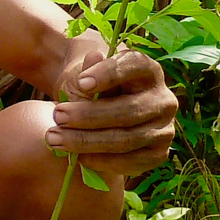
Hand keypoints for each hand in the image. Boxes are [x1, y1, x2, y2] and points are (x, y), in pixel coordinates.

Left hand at [50, 48, 177, 179]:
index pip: (134, 66)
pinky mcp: (158, 154)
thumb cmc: (89, 88)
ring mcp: (164, 129)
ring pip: (126, 139)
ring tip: (54, 139)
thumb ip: (87, 70)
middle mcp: (163, 99)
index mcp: (148, 70)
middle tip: (57, 116)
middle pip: (128, 110)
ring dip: (87, 141)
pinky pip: (131, 162)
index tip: (81, 82)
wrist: (98, 112)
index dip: (108, 74)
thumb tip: (94, 57)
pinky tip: (78, 157)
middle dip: (88, 116)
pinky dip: (102, 162)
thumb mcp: (83, 75)